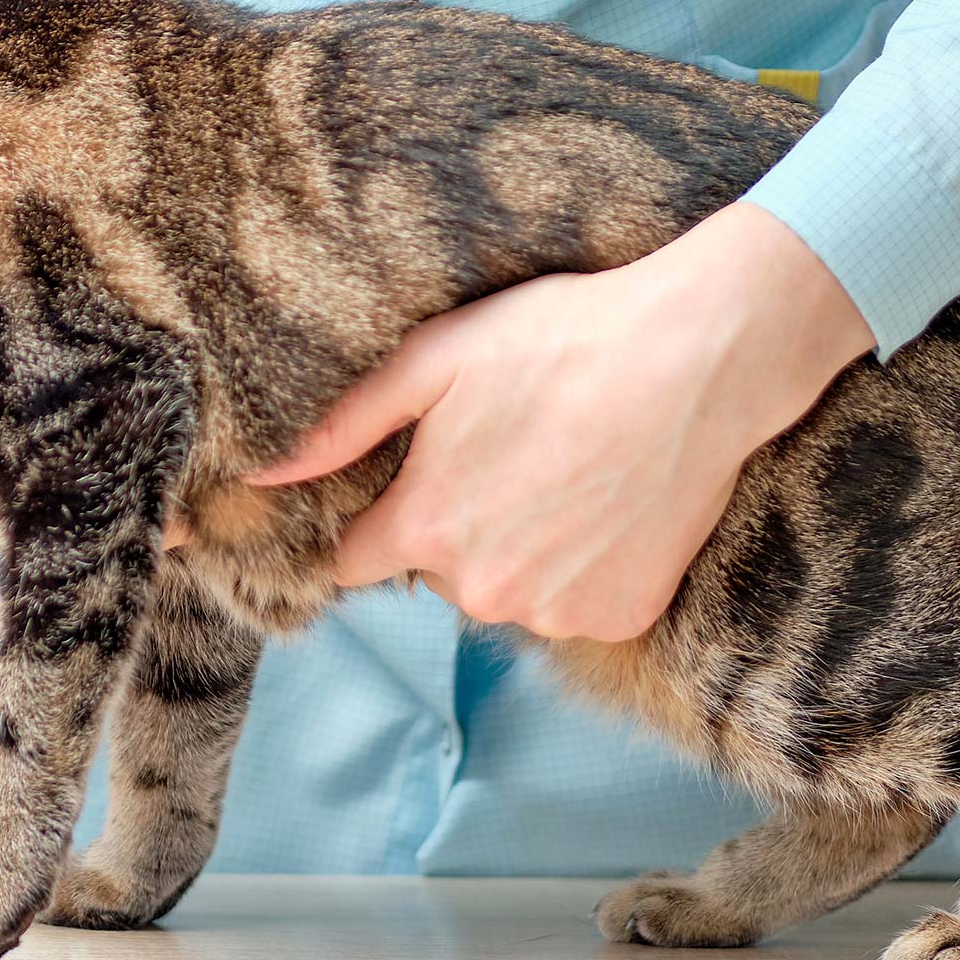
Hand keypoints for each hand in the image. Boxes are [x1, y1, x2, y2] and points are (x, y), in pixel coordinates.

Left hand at [250, 202, 874, 641]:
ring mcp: (555, 612)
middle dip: (455, 527)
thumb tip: (257, 479)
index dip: (380, 518)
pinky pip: (574, 604)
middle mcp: (482, 589)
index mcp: (424, 529)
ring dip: (521, 550)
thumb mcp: (434, 360)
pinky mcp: (619, 619)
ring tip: (566, 472)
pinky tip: (608, 505)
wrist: (702, 356)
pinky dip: (584, 568)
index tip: (414, 482)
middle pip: (437, 574)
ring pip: (506, 591)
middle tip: (511, 453)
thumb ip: (339, 428)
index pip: (356, 562)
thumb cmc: (562, 339)